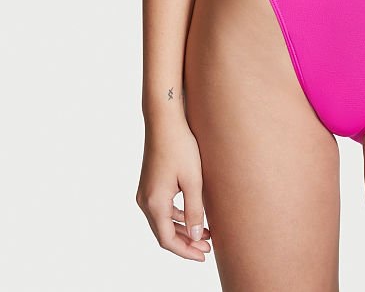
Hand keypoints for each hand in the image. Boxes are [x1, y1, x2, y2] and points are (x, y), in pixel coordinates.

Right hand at [136, 119, 211, 261]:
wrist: (164, 121)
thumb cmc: (180, 146)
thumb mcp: (193, 180)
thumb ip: (195, 211)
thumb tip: (196, 237)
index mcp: (154, 203)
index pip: (168, 240)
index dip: (185, 251)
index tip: (203, 256)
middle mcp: (145, 201)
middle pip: (164, 233)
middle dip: (186, 243)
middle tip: (207, 248)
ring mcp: (144, 193)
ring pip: (162, 222)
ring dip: (182, 229)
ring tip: (205, 233)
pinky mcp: (149, 184)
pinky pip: (161, 209)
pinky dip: (176, 216)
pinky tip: (192, 215)